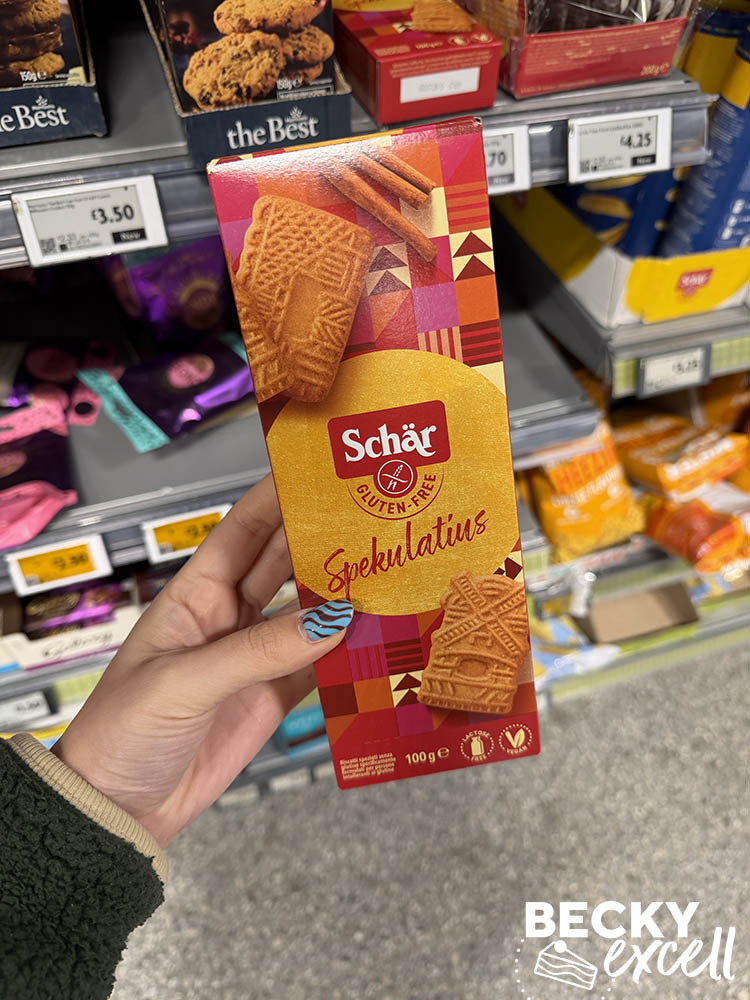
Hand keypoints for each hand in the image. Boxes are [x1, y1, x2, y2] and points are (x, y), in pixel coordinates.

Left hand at [52, 476, 351, 846]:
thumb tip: (331, 617)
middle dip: (322, 541)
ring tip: (383, 573)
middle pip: (285, 565)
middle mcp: (230, 618)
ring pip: (309, 612)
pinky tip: (374, 636)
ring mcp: (256, 656)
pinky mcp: (274, 695)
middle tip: (368, 521)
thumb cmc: (122, 732)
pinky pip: (319, 663)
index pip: (242, 532)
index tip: (314, 473)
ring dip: (342, 595)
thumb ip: (258, 650)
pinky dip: (348, 651)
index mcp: (195, 596)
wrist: (121, 808)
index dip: (275, 499)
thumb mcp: (184, 680)